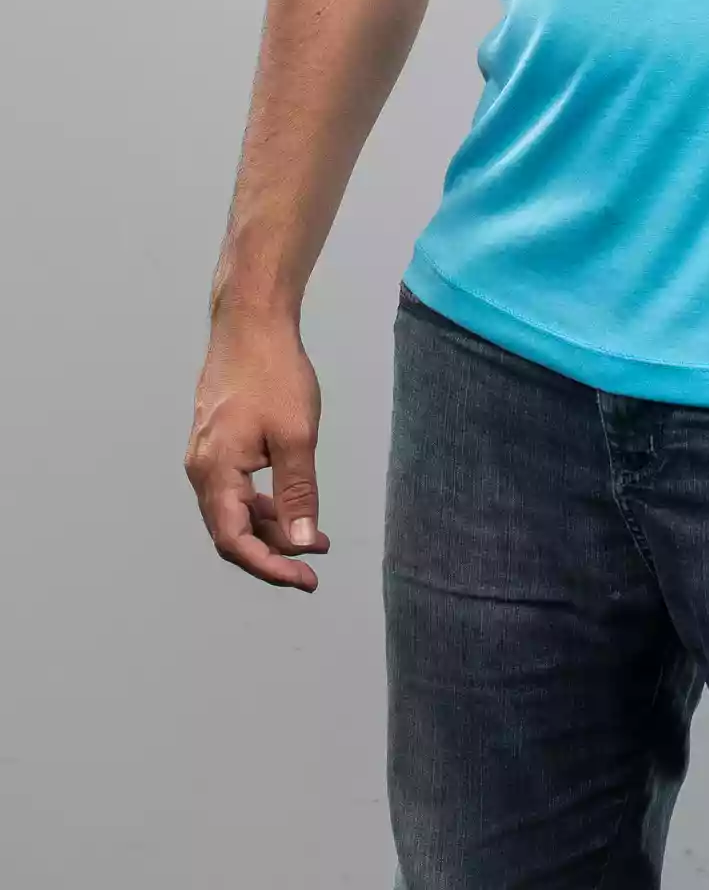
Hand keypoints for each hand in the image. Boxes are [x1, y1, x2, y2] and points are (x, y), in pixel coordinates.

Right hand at [184, 309, 330, 591]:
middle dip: (274, 553)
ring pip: (236, 511)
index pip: (234, 542)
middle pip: (232, 531)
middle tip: (314, 566)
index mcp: (214, 472)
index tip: (304, 580)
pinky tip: (294, 504)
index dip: (269, 567)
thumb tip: (301, 542)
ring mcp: (208, 455)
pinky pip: (237, 488)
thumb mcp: (296, 435)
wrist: (250, 321)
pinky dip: (265, 503)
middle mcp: (202, 469)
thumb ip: (298, 492)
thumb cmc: (273, 371)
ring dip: (273, 528)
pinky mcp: (219, 442)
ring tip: (314, 539)